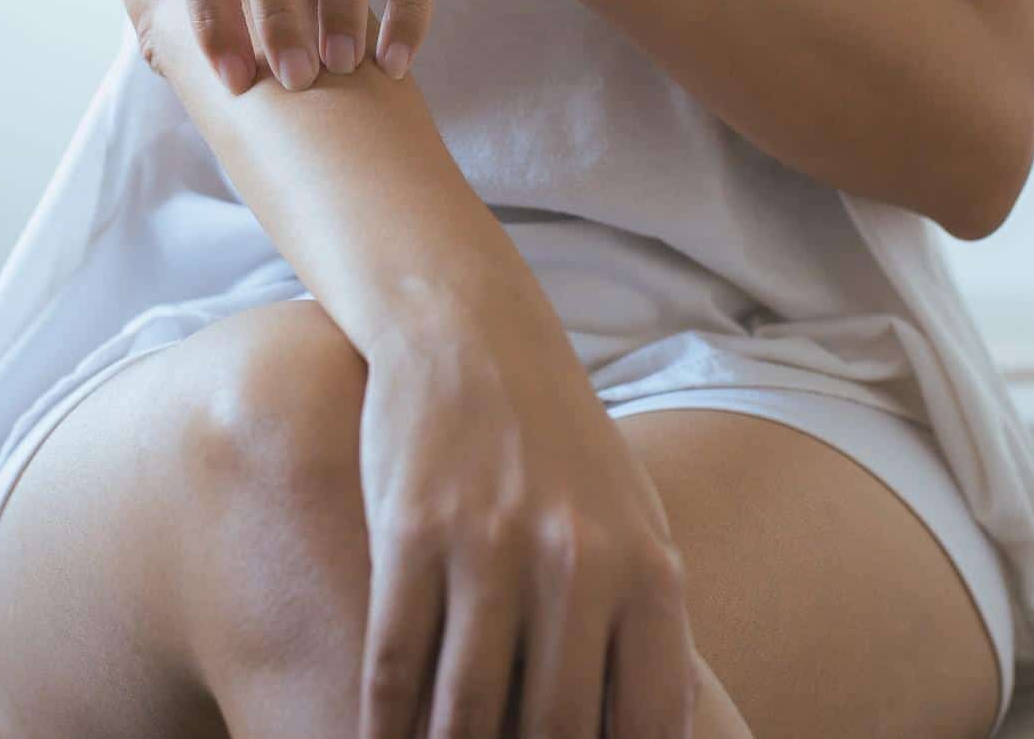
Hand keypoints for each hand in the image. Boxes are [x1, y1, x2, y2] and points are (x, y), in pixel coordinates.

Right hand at [356, 298, 697, 738]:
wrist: (472, 335)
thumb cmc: (561, 445)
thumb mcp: (635, 521)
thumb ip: (644, 625)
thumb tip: (648, 734)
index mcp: (649, 569)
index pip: (646, 725)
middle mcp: (580, 562)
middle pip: (550, 734)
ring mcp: (492, 545)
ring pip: (463, 714)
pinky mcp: (412, 529)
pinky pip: (395, 663)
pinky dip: (383, 729)